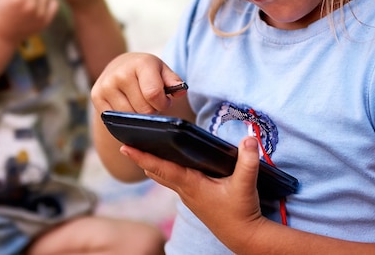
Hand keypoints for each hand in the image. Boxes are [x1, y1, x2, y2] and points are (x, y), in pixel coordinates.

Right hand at [91, 52, 186, 114]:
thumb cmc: (146, 72)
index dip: (163, 103)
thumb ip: (174, 81)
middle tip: (150, 102)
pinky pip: (115, 120)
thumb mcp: (162, 70)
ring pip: (129, 118)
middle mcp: (120, 73)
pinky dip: (124, 118)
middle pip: (142, 110)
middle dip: (151, 111)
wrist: (119, 66)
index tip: (163, 101)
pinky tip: (127, 107)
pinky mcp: (96, 97)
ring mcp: (106, 85)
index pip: (153, 94)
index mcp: (140, 63)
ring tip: (139, 104)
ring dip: (137, 116)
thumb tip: (180, 91)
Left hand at [122, 136, 267, 248]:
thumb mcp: (245, 185)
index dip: (142, 156)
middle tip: (126, 142)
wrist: (244, 237)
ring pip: (164, 176)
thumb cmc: (242, 212)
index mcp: (191, 185)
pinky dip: (165, 169)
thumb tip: (249, 138)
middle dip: (141, 157)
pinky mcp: (194, 198)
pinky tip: (168, 161)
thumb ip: (248, 161)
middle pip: (156, 171)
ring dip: (152, 163)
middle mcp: (185, 190)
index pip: (161, 167)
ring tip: (142, 147)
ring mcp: (188, 195)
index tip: (125, 147)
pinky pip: (173, 180)